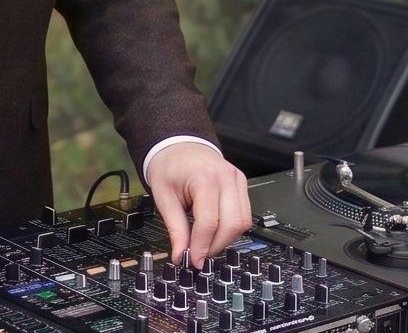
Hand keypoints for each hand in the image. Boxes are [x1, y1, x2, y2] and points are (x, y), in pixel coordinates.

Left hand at [145, 142, 250, 266]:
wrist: (179, 146)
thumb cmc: (169, 166)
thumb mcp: (163, 197)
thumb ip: (175, 228)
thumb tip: (181, 255)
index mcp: (205, 178)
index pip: (209, 222)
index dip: (201, 246)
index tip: (192, 260)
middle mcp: (227, 177)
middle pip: (232, 224)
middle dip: (215, 246)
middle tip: (199, 255)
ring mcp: (238, 180)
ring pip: (243, 222)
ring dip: (225, 239)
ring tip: (205, 243)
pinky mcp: (242, 185)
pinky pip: (244, 215)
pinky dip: (231, 229)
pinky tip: (214, 231)